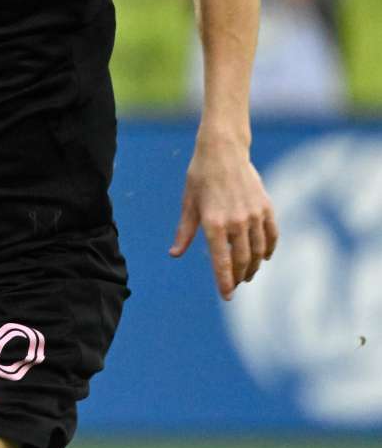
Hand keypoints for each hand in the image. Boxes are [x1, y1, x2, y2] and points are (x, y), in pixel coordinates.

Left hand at [169, 134, 278, 300]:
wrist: (224, 151)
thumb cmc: (200, 177)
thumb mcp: (188, 204)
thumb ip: (184, 232)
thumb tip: (175, 254)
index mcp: (214, 223)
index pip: (221, 261)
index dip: (224, 281)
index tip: (226, 296)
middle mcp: (236, 222)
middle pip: (242, 260)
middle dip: (239, 277)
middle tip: (235, 286)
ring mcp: (254, 215)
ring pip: (258, 251)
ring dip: (254, 266)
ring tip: (248, 275)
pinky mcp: (266, 207)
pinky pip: (272, 235)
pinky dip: (269, 249)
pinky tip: (265, 257)